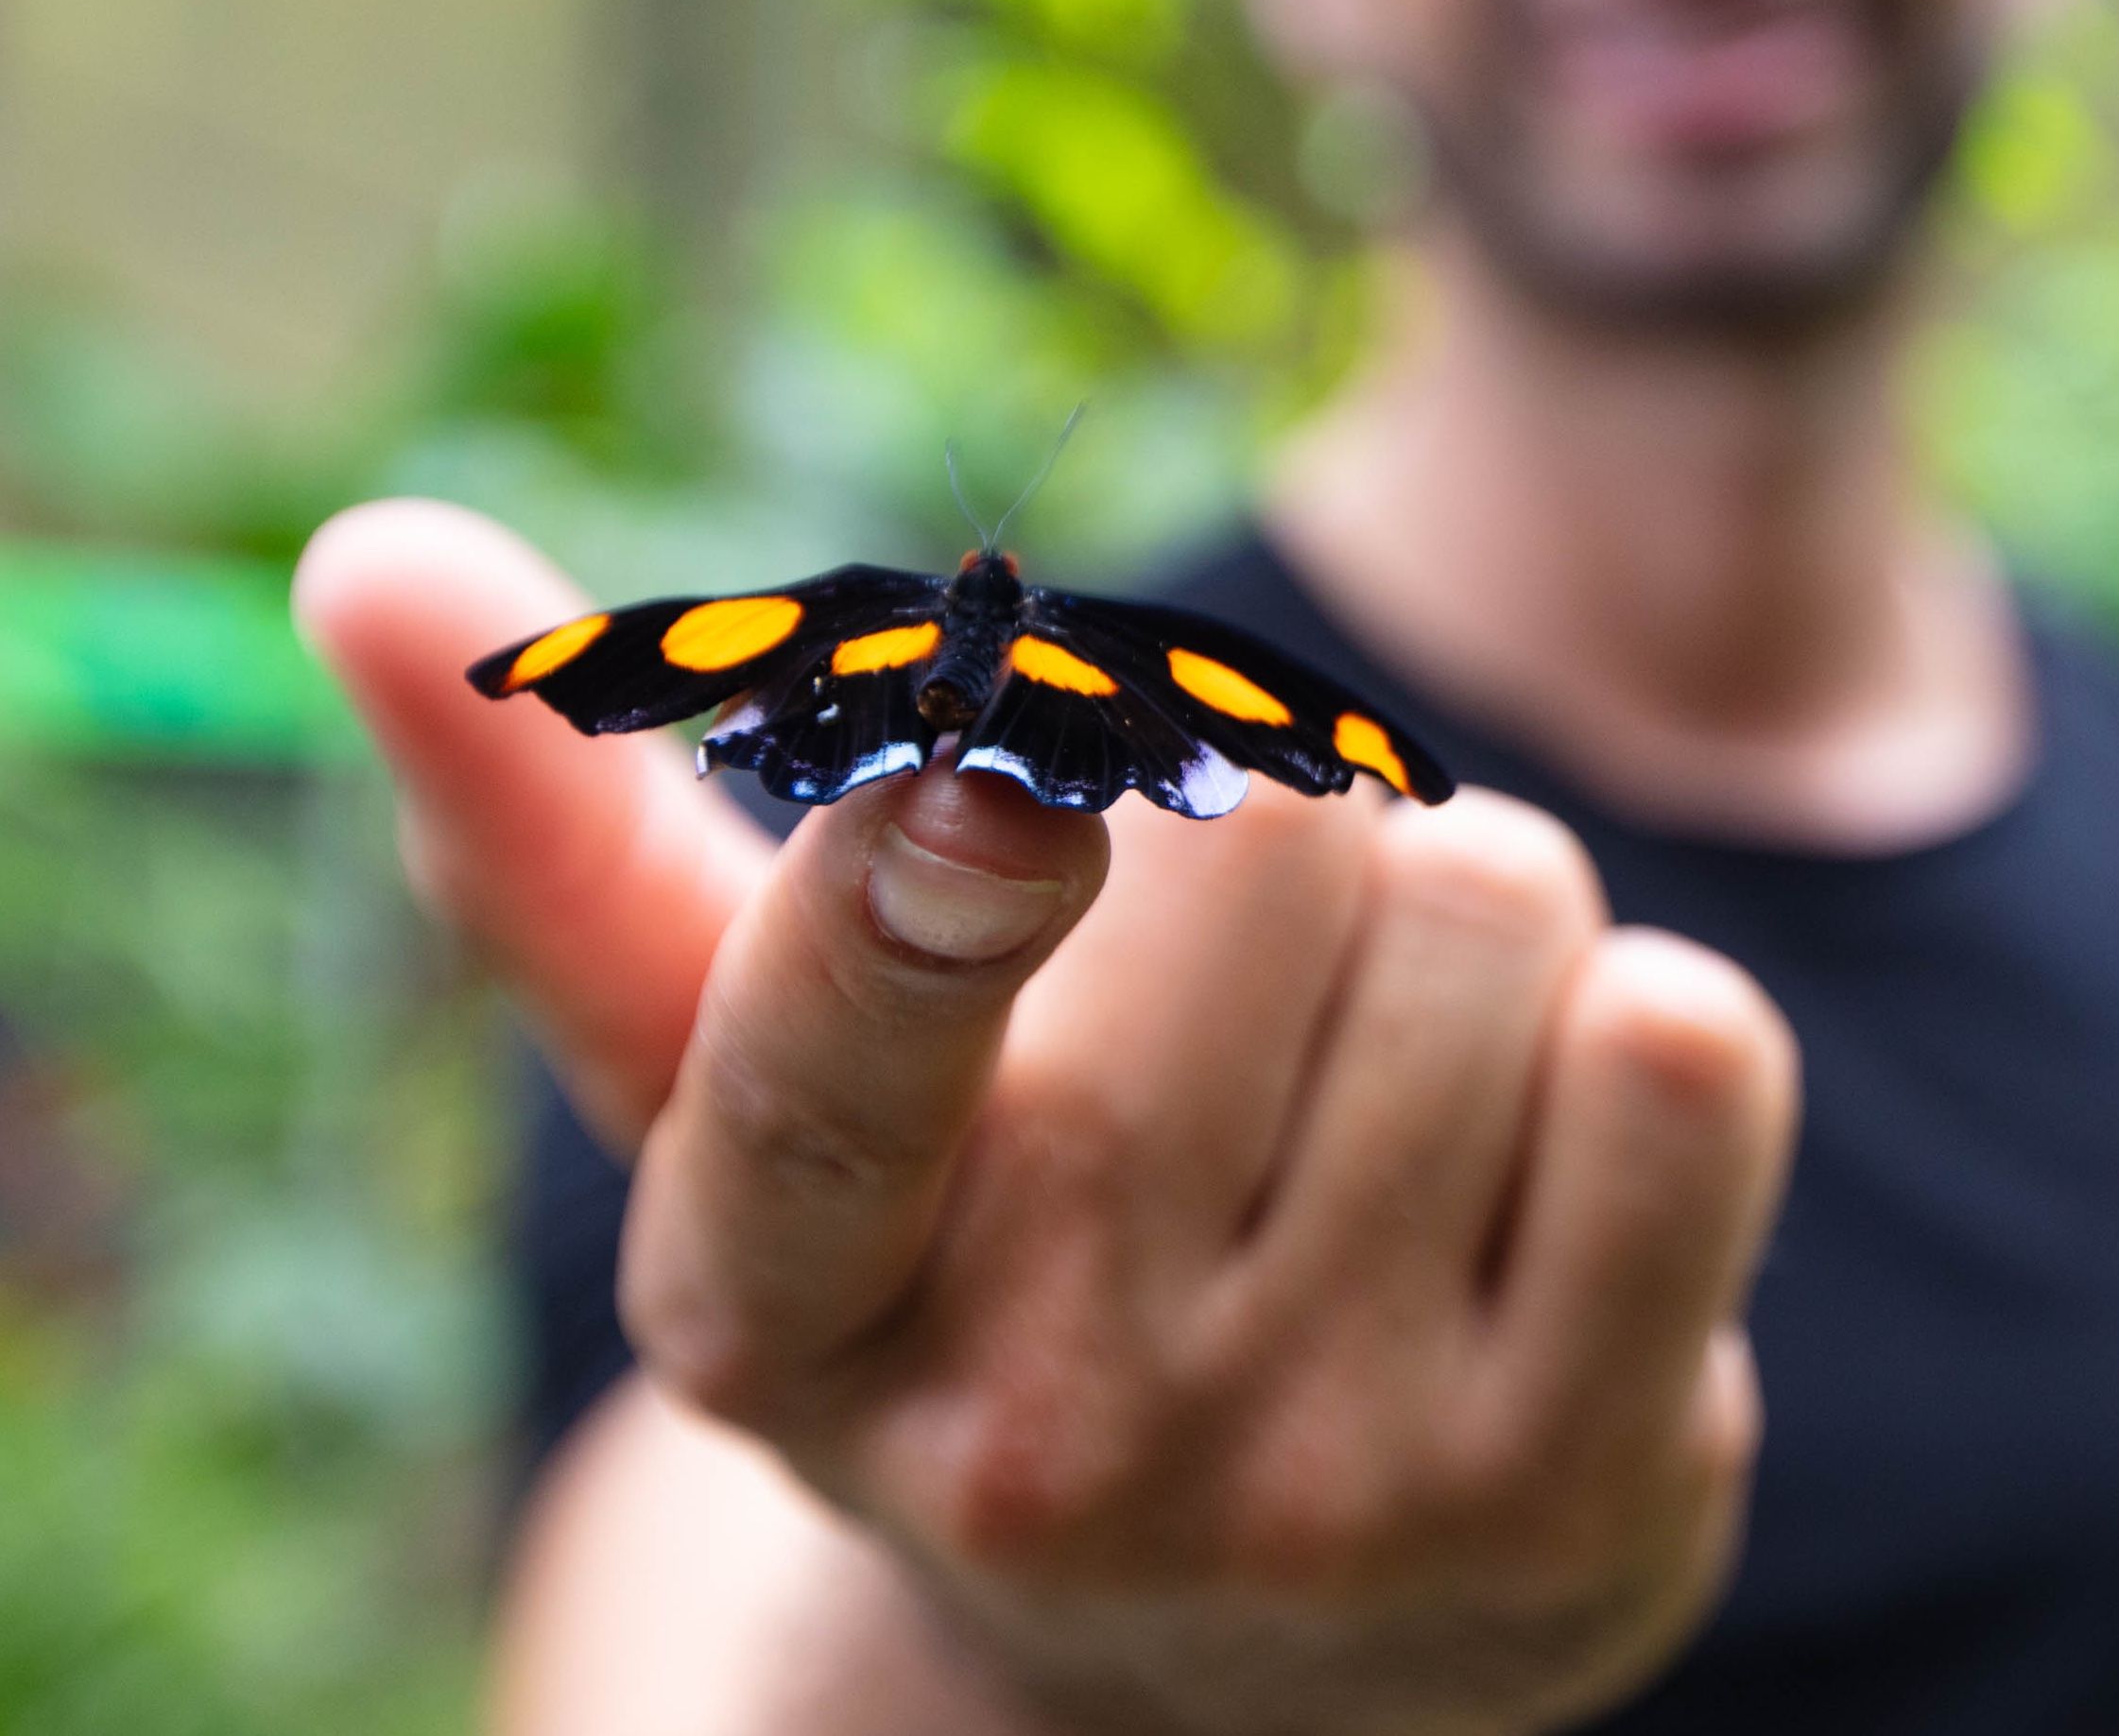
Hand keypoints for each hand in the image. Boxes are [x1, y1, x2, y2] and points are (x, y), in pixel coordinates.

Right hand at [299, 501, 1798, 1735]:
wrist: (1258, 1616)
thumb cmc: (980, 1262)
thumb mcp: (764, 1095)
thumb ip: (577, 844)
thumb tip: (369, 560)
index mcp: (788, 1304)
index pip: (828, 1077)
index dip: (918, 896)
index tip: (993, 778)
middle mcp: (1044, 1432)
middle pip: (1273, 836)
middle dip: (1277, 823)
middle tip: (1235, 981)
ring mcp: (1325, 1492)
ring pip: (1497, 903)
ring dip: (1457, 923)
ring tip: (1371, 1093)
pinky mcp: (1578, 1496)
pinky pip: (1690, 1050)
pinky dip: (1632, 1034)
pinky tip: (1539, 1169)